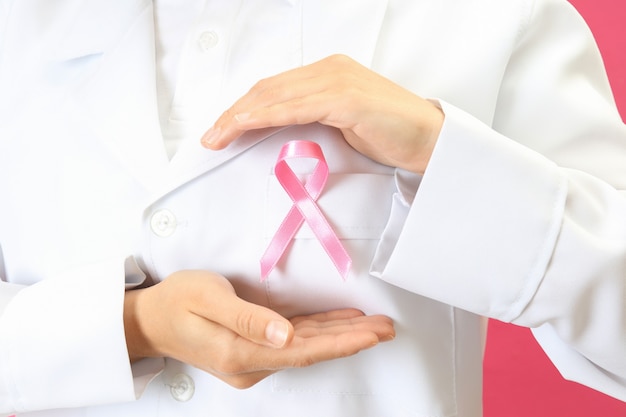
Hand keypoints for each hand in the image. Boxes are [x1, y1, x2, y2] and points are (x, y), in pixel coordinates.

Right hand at [124, 270, 394, 387]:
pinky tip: (341, 324)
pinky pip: (294, 343)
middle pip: (311, 352)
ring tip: (374, 326)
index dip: (341, 342)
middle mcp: (251, 363)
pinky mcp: (253, 351)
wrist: (152, 320)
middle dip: (351, 340)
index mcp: (240, 352)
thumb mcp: (207, 298)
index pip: (302, 351)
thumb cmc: (177, 301)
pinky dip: (320, 332)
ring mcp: (253, 360)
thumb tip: (286, 336)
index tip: (372, 334)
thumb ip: (247, 318)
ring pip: (306, 347)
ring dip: (340, 336)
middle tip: (386, 327)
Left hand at [201, 54, 443, 173]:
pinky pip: (296, 107)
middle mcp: (329, 70)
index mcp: (328, 73)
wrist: (430, 140)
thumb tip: (284, 130)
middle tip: (211, 136)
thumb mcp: (342, 122)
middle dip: (234, 113)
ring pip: (276, 96)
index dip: (244, 107)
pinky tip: (245, 125)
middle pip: (268, 90)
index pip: (274, 88)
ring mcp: (337, 81)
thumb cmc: (390, 134)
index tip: (223, 128)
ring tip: (218, 136)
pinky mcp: (346, 98)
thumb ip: (314, 117)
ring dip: (240, 117)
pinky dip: (266, 116)